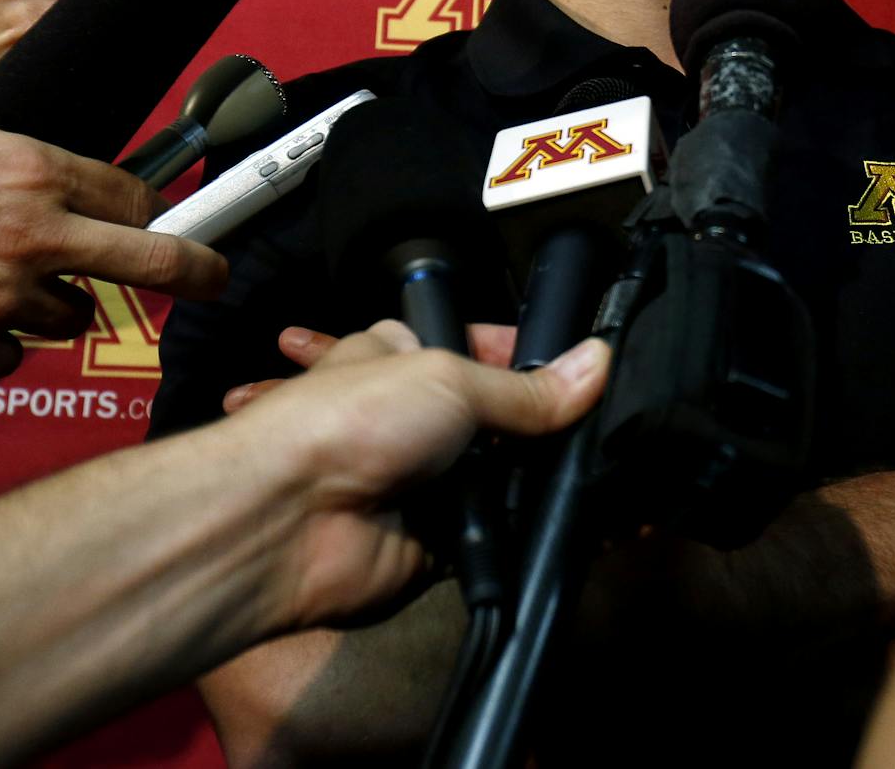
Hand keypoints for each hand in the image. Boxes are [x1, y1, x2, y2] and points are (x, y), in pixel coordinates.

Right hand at [0, 113, 226, 379]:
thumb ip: (27, 170)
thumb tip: (74, 192)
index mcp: (33, 171)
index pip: (137, 197)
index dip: (161, 214)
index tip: (175, 224)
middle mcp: (31, 235)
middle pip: (151, 262)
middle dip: (197, 271)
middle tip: (214, 277)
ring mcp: (1, 298)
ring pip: (69, 319)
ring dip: (46, 307)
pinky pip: (7, 357)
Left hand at [230, 319, 608, 632]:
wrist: (289, 518)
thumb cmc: (350, 419)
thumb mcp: (448, 378)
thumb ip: (526, 387)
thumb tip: (600, 361)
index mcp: (404, 357)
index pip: (481, 349)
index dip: (528, 356)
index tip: (586, 363)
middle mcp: (415, 417)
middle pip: (498, 417)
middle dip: (540, 422)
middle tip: (605, 423)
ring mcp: (425, 481)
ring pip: (500, 478)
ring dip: (534, 477)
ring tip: (598, 471)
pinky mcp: (435, 544)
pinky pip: (494, 536)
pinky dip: (523, 531)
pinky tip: (570, 520)